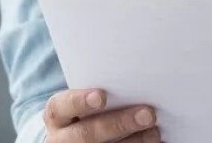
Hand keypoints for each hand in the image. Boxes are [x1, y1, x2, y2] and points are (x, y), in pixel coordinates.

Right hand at [43, 88, 159, 142]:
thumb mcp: (84, 99)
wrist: (75, 137)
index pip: (61, 107)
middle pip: (86, 134)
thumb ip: (100, 91)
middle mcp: (61, 137)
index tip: (101, 97)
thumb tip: (134, 77)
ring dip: (133, 142)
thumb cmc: (86, 110)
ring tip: (155, 131)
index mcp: (56, 114)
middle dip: (119, 124)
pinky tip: (154, 142)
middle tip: (148, 114)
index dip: (80, 101)